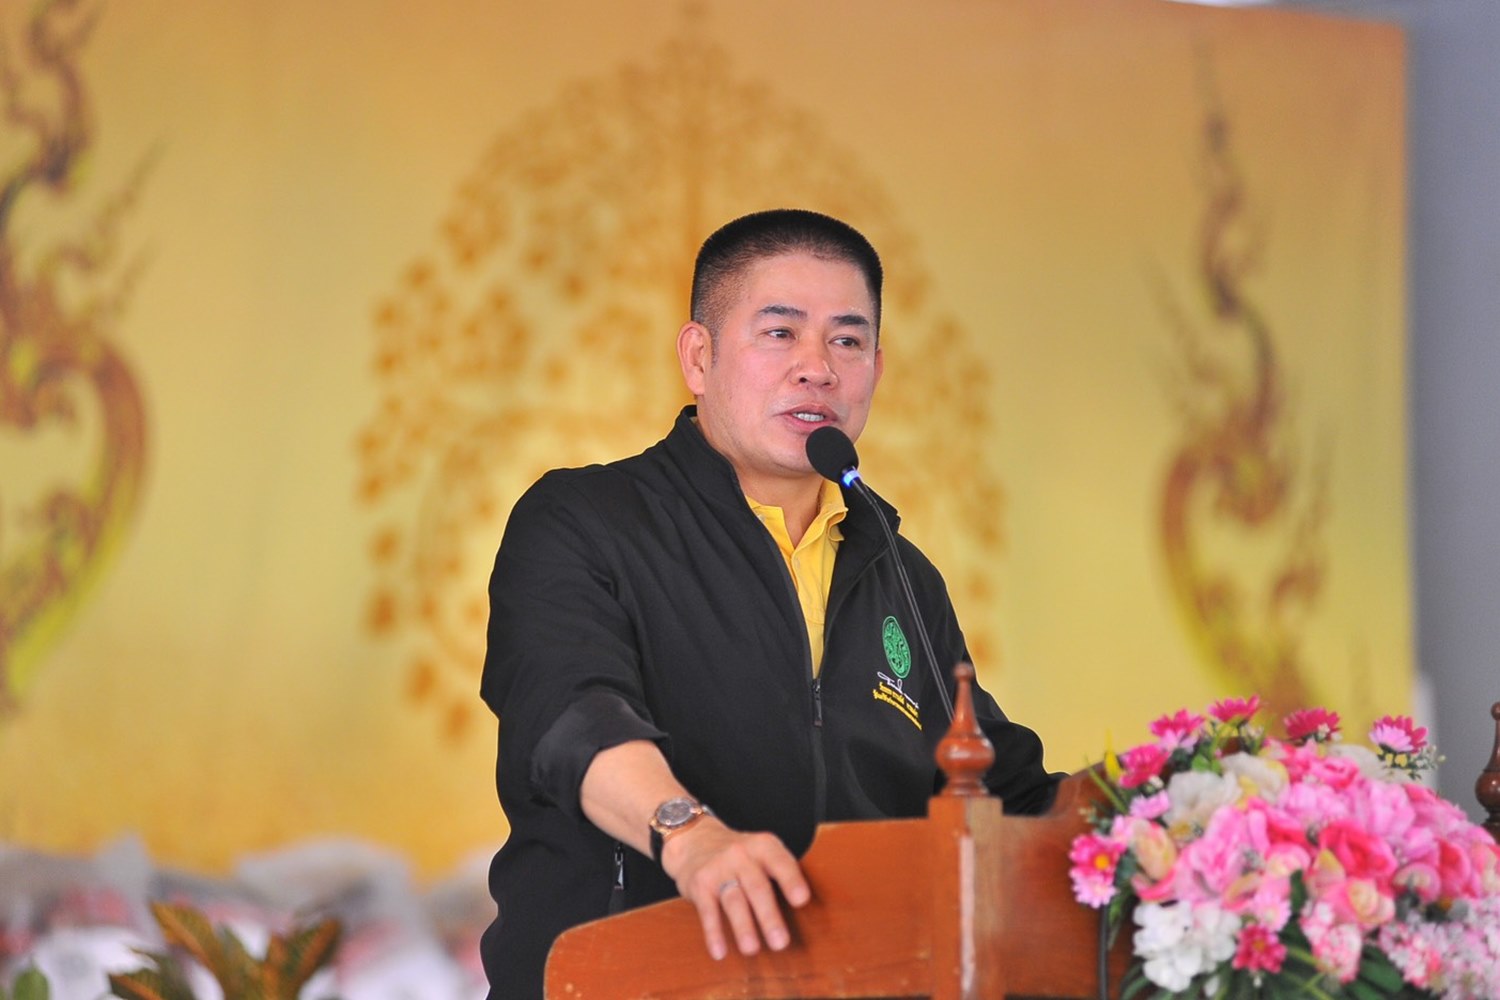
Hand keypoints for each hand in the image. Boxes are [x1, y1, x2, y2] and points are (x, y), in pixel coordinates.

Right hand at [659, 816, 811, 960]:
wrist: (694, 839)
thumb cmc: (739, 856)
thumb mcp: (761, 852)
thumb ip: (780, 874)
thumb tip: (811, 914)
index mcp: (763, 846)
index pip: (780, 862)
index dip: (791, 880)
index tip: (802, 900)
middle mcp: (741, 854)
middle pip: (757, 887)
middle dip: (769, 916)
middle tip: (781, 942)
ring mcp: (719, 869)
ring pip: (734, 901)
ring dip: (744, 927)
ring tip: (752, 950)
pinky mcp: (699, 884)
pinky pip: (707, 911)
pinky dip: (714, 933)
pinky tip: (720, 952)